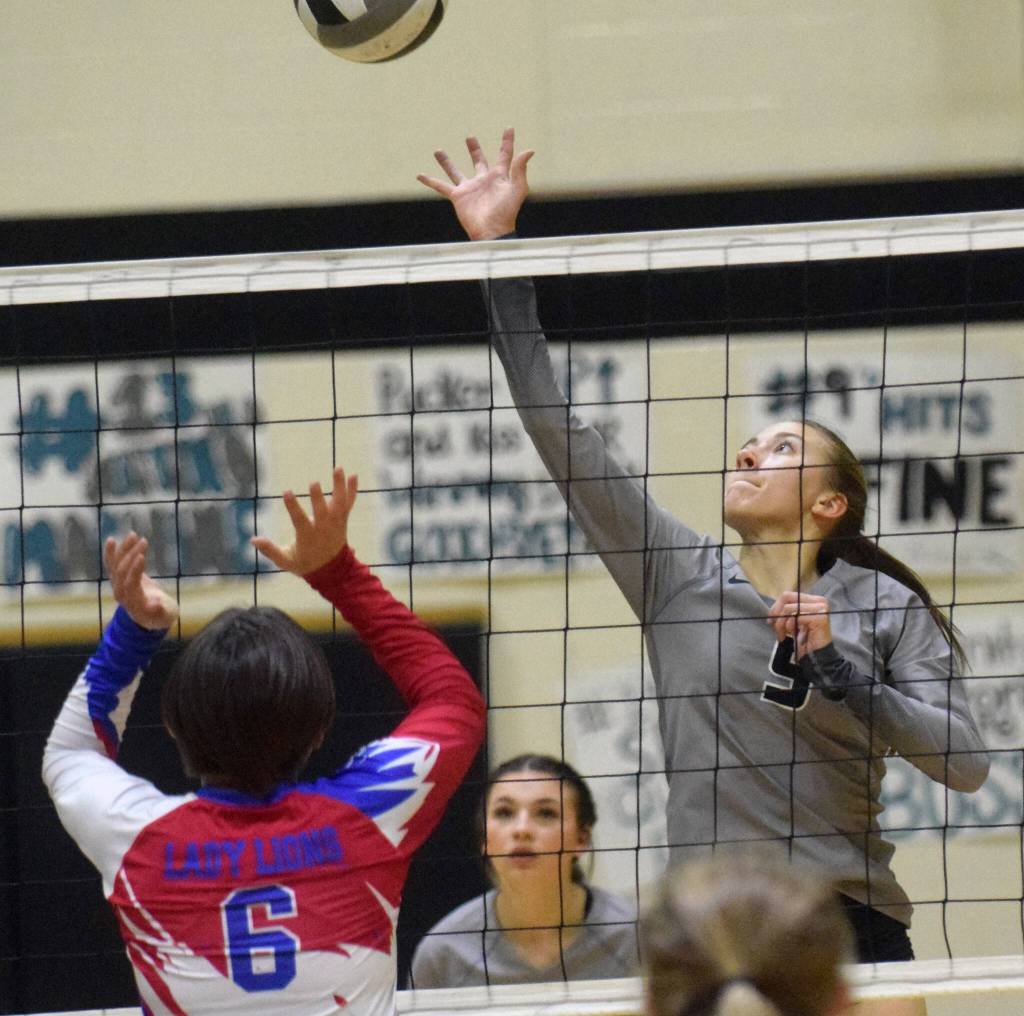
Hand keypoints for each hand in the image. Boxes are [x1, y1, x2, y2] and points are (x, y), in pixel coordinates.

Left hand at [104, 533, 178, 630]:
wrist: (149, 617)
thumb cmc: (161, 615)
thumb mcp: (165, 615)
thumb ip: (161, 610)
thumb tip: (157, 603)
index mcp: (134, 602)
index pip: (130, 584)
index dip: (135, 570)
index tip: (141, 555)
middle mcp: (121, 593)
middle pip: (122, 572)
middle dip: (132, 555)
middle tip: (144, 541)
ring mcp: (117, 585)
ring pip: (116, 565)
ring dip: (124, 549)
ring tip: (133, 534)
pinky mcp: (118, 577)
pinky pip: (112, 564)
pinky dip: (110, 552)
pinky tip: (111, 540)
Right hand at [251, 466, 357, 575]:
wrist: (332, 572)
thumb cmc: (305, 564)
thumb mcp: (286, 561)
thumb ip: (270, 550)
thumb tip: (253, 539)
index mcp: (308, 537)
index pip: (300, 520)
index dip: (293, 507)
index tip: (286, 492)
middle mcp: (324, 528)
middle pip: (322, 512)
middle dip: (318, 498)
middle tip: (313, 482)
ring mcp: (336, 523)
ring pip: (339, 503)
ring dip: (339, 486)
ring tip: (337, 468)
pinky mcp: (343, 519)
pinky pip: (349, 503)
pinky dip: (352, 490)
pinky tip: (353, 475)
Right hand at [417, 127, 533, 240]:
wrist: (492, 231)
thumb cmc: (507, 212)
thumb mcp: (517, 189)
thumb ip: (520, 169)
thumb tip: (529, 150)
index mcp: (499, 176)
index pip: (504, 155)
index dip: (507, 142)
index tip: (509, 128)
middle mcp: (483, 180)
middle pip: (478, 161)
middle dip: (474, 150)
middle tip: (470, 138)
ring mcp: (469, 188)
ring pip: (455, 171)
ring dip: (447, 162)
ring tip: (438, 151)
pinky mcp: (458, 196)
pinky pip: (441, 187)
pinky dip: (430, 181)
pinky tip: (420, 175)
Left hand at [766, 591, 832, 659]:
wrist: (817, 656)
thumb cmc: (805, 640)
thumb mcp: (793, 621)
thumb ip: (786, 611)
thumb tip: (772, 608)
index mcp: (813, 600)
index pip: (788, 595)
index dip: (776, 607)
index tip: (771, 619)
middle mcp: (819, 601)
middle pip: (786, 598)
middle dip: (776, 613)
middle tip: (774, 626)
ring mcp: (820, 608)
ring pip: (788, 609)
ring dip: (781, 624)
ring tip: (783, 635)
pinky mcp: (819, 617)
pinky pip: (795, 617)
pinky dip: (789, 627)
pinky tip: (792, 636)